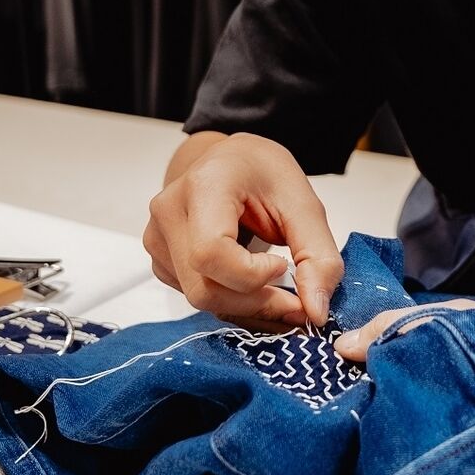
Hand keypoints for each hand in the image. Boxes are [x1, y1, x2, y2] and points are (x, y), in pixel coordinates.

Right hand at [144, 132, 342, 330]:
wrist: (231, 162)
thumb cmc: (265, 175)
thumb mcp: (305, 205)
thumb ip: (318, 257)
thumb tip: (316, 312)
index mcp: (204, 186)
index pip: (211, 253)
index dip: (252, 274)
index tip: (283, 264)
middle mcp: (170, 212)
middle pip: (203, 288)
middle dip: (256, 303)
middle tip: (296, 302)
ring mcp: (157, 237)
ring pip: (199, 299)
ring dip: (247, 307)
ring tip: (278, 290)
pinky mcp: (160, 259)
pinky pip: (194, 297)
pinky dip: (231, 302)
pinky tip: (253, 284)